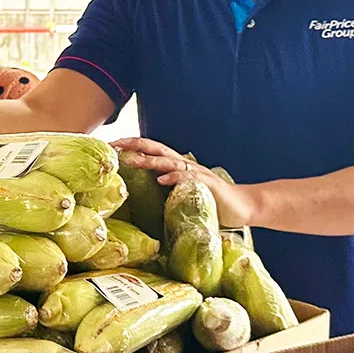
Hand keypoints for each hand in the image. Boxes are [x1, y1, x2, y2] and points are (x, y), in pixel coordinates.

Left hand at [112, 138, 259, 227]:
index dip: (131, 146)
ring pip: (170, 161)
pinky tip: (162, 180)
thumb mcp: (181, 197)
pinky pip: (189, 179)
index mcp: (177, 167)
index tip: (110, 145)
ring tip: (131, 160)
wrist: (243, 207)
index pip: (151, 151)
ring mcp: (197, 173)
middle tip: (114, 144)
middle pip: (157, 149)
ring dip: (150, 160)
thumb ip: (164, 196)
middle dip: (134, 145)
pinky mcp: (208, 185)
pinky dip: (175, 178)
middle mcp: (185, 165)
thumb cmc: (210, 203)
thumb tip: (137, 205)